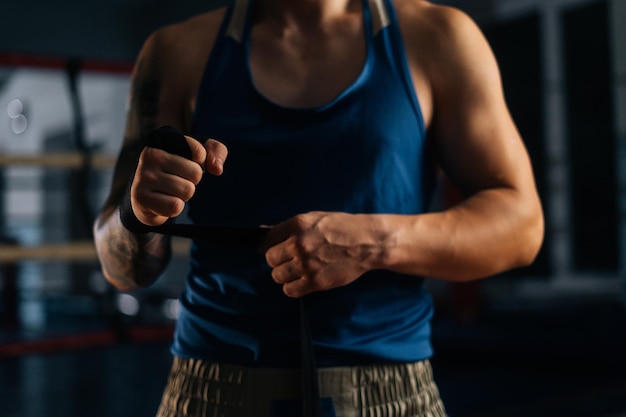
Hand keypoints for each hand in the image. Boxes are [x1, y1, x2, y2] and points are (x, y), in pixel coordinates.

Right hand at [131, 135, 227, 225]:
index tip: (190, 164)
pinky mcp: (142, 197)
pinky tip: (164, 202)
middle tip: (179, 181)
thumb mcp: (197, 157)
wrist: (146, 201)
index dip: (201, 163)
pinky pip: (175, 206)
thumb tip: (217, 168)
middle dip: (193, 181)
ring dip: (184, 196)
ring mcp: (143, 176)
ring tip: (171, 192)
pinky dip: (175, 208)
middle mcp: (150, 155)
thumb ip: (216, 152)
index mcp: (163, 140)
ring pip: (187, 190)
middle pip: (196, 173)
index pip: (199, 151)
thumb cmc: (176, 174)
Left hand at [262, 212, 383, 297]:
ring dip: (284, 274)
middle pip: (270, 259)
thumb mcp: (314, 219)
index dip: (268, 246)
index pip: (267, 240)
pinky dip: (292, 287)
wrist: (367, 243)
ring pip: (277, 276)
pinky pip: (290, 290)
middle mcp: (298, 244)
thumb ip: (288, 227)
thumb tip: (262, 230)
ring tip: (296, 270)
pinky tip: (301, 281)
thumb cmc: (341, 227)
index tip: (273, 249)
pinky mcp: (315, 281)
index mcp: (297, 225)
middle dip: (277, 260)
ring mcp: (306, 264)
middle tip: (288, 259)